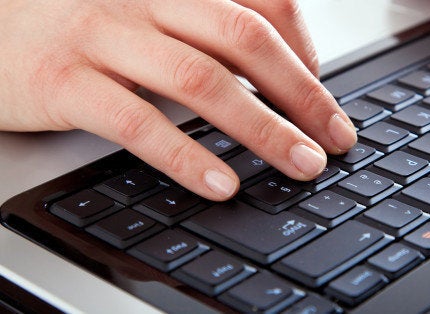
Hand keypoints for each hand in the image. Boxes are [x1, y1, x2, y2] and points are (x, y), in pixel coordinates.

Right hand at [0, 0, 356, 200]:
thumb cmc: (76, 20)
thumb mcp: (148, 10)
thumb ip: (208, 31)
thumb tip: (276, 76)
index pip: (261, 2)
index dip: (305, 48)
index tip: (323, 98)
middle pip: (244, 38)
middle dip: (301, 94)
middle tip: (335, 137)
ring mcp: (102, 34)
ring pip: (201, 79)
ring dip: (262, 128)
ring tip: (300, 163)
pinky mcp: (64, 80)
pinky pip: (137, 120)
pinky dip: (186, 154)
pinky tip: (221, 181)